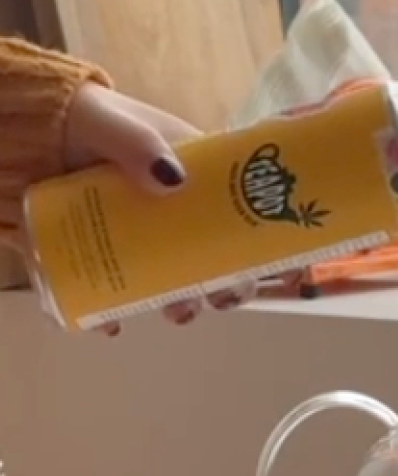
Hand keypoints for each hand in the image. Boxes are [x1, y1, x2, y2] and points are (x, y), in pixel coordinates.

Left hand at [64, 83, 252, 332]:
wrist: (27, 130)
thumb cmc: (81, 120)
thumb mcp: (111, 124)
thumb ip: (138, 143)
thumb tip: (172, 178)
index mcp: (195, 178)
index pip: (240, 216)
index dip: (257, 248)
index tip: (258, 273)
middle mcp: (179, 214)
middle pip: (217, 257)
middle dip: (223, 287)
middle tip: (215, 300)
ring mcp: (146, 240)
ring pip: (176, 280)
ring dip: (182, 304)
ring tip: (173, 313)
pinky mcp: (112, 256)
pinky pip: (121, 292)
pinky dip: (117, 311)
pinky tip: (111, 322)